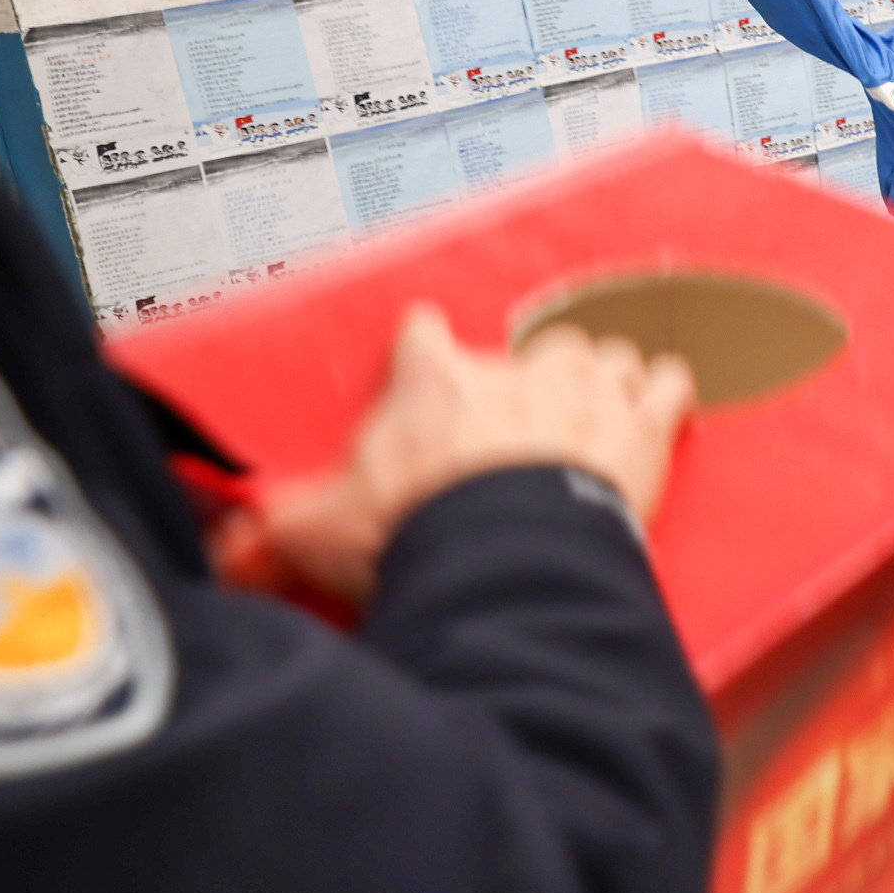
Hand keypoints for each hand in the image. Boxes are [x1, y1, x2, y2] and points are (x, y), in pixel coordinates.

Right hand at [225, 304, 694, 608]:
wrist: (502, 556)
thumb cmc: (415, 534)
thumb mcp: (319, 531)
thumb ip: (274, 531)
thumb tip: (227, 552)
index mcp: (434, 382)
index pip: (424, 336)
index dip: (426, 348)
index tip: (427, 353)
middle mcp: (513, 372)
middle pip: (532, 345)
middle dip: (534, 376)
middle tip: (526, 416)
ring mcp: (583, 391)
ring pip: (605, 355)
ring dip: (603, 380)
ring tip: (597, 409)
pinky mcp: (640, 424)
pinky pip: (666, 384)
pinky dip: (666, 394)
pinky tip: (662, 405)